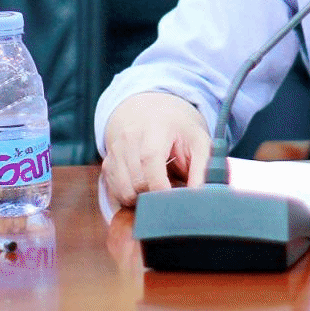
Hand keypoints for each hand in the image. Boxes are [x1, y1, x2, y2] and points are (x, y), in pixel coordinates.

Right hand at [101, 92, 210, 207]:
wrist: (148, 111)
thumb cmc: (178, 129)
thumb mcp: (198, 141)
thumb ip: (202, 167)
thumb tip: (201, 194)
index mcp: (154, 128)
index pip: (150, 160)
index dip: (161, 185)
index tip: (174, 199)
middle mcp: (128, 138)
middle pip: (137, 181)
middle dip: (156, 195)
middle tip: (172, 191)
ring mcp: (114, 152)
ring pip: (124, 191)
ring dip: (143, 199)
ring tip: (159, 188)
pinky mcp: (107, 164)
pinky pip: (115, 192)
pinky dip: (131, 197)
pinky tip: (146, 187)